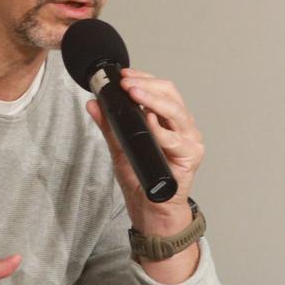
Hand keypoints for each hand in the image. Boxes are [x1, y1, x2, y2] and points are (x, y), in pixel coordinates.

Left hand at [86, 67, 203, 230]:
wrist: (152, 209)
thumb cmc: (141, 180)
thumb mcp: (119, 148)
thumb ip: (109, 125)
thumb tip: (94, 104)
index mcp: (168, 120)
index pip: (160, 89)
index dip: (144, 78)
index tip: (124, 75)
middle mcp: (182, 126)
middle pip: (170, 94)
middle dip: (147, 85)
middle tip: (127, 84)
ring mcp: (189, 139)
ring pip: (176, 111)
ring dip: (153, 100)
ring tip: (134, 94)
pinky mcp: (191, 155)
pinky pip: (176, 139)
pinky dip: (161, 129)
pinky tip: (149, 122)